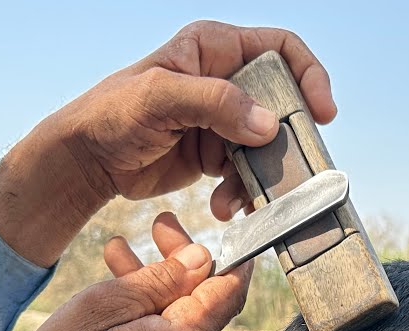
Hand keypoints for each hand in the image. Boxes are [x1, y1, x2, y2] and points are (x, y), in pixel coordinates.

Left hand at [0, 20, 336, 267]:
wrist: (87, 160)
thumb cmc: (111, 115)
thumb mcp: (159, 99)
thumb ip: (214, 103)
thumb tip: (267, 124)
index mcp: (214, 48)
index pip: (281, 49)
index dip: (309, 76)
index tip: (321, 112)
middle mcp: (225, 79)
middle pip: (282, 103)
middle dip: (285, 140)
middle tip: (288, 169)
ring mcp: (223, 119)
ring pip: (268, 145)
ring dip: (261, 175)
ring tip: (239, 198)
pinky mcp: (216, 154)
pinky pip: (248, 172)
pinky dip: (242, 192)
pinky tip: (223, 205)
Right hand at [0, 218, 252, 330]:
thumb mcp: (104, 305)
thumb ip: (159, 278)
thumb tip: (202, 257)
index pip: (230, 287)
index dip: (226, 250)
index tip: (211, 223)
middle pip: (207, 298)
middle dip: (183, 260)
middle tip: (159, 223)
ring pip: (184, 314)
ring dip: (157, 281)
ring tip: (118, 248)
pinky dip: (150, 309)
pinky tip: (120, 285)